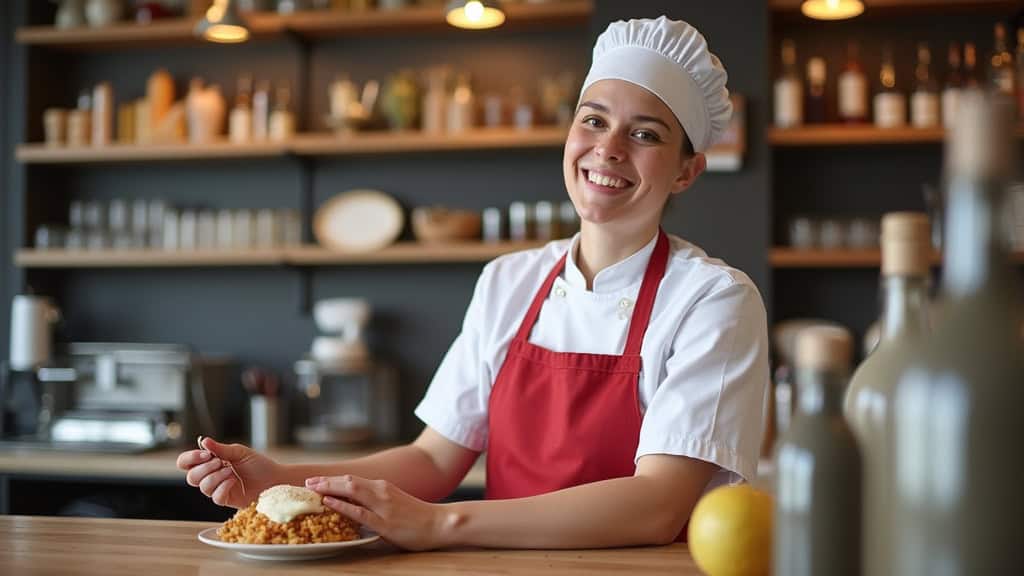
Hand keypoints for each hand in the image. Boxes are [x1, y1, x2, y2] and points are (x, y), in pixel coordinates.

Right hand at [176, 437, 280, 507]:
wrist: (275, 479)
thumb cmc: (259, 465)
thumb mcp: (240, 452)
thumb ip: (221, 449)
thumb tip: (203, 441)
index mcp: (211, 462)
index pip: (186, 463)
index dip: (190, 458)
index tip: (205, 454)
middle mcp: (211, 476)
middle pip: (191, 477)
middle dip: (204, 468)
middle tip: (220, 462)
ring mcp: (218, 489)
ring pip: (203, 487)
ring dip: (216, 477)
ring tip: (231, 471)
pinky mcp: (226, 500)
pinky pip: (216, 498)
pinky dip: (223, 487)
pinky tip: (234, 481)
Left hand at [306, 475, 448, 550]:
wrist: (439, 523)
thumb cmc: (418, 516)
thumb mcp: (395, 503)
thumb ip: (376, 503)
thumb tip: (356, 508)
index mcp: (383, 487)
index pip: (353, 479)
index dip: (333, 480)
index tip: (316, 482)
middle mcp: (381, 491)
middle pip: (348, 481)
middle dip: (326, 481)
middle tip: (307, 482)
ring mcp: (382, 505)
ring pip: (350, 490)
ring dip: (329, 488)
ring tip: (312, 489)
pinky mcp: (384, 522)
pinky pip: (358, 512)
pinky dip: (341, 505)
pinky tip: (329, 502)